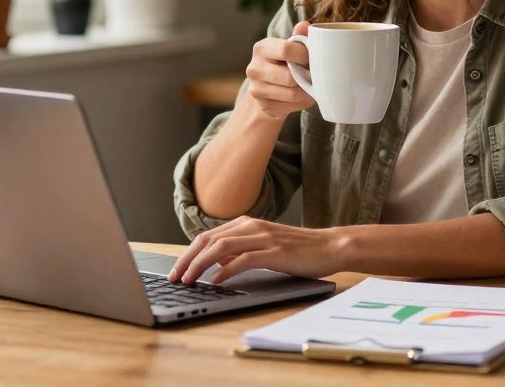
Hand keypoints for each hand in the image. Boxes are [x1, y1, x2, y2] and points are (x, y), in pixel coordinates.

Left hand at [167, 216, 342, 284]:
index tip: (176, 269)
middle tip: (175, 277)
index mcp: (247, 224)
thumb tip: (216, 263)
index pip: (208, 236)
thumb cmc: (299, 250)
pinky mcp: (274, 251)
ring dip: (200, 265)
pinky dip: (224, 271)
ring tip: (189, 280)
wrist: (330, 246)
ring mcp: (263, 238)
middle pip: (208, 240)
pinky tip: (214, 282)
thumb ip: (241, 251)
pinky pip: (242, 260)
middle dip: (187, 259)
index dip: (188, 253)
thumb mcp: (264, 247)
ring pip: (220, 248)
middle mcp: (252, 226)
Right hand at [244, 21, 315, 120]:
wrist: (268, 88)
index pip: (286, 49)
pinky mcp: (263, 106)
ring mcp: (256, 89)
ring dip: (306, 91)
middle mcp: (254, 68)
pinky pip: (292, 106)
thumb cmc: (284, 63)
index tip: (310, 59)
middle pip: (289, 76)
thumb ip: (298, 37)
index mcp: (261, 48)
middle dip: (306, 76)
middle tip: (312, 75)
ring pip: (292, 93)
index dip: (304, 55)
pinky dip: (302, 102)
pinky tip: (301, 96)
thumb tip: (305, 25)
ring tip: (309, 86)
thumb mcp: (290, 47)